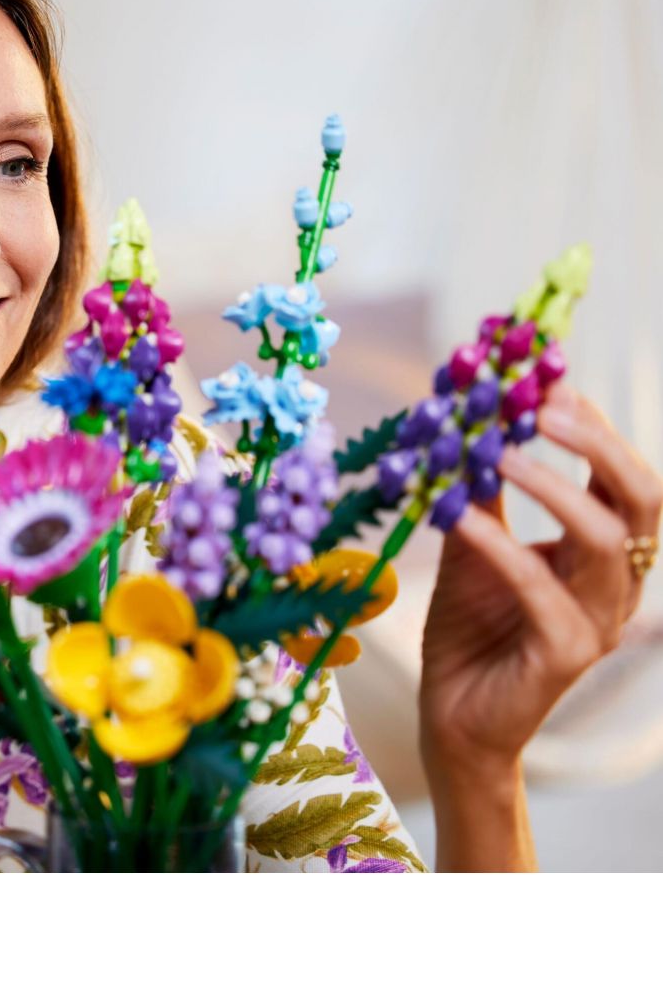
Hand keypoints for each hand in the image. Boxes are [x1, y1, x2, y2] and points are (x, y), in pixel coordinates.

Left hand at [419, 381, 662, 781]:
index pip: (623, 475)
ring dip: (549, 486)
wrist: (454, 715)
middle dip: (596, 442)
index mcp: (606, 553)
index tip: (543, 379)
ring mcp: (599, 622)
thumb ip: (482, 486)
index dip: (591, 424)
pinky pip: (539, 586)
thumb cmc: (472, 627)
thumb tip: (470, 412)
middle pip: (640, 498)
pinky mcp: (566, 654)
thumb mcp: (476, 539)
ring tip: (494, 451)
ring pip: (603, 539)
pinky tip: (456, 514)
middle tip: (540, 405)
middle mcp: (617, 585)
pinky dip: (499, 542)